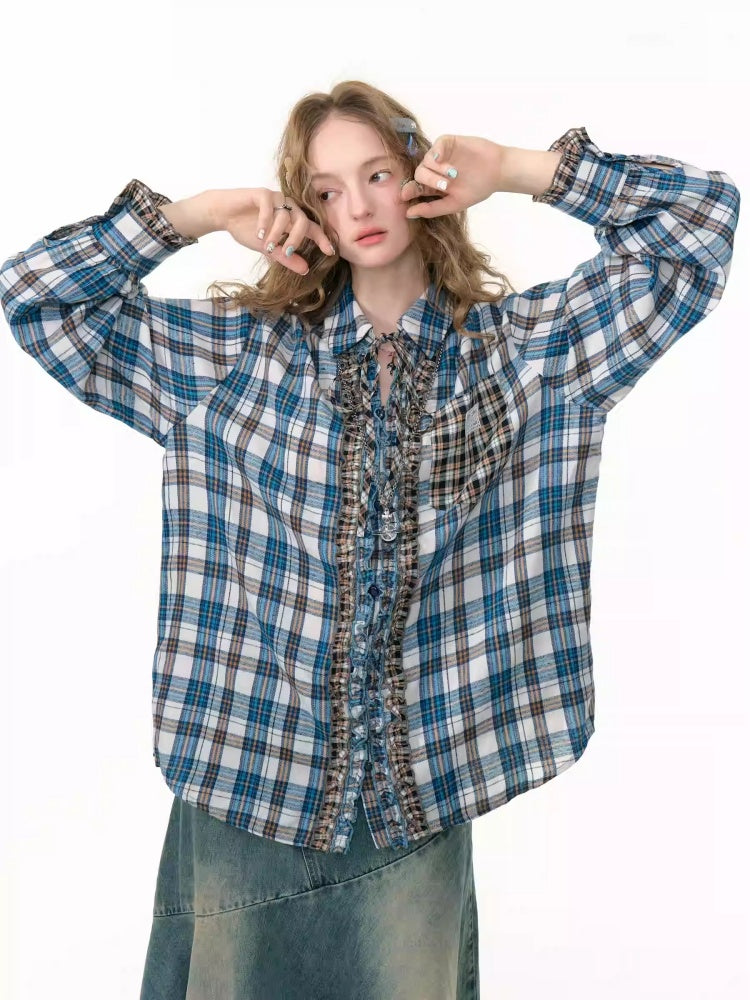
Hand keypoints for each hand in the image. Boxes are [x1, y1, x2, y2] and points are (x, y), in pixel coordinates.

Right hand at [209, 187, 335, 274]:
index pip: (312, 228)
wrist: (224, 215)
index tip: (330, 252)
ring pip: (285, 214)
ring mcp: (275, 198)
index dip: (322, 239)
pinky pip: (269, 205)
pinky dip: (265, 220)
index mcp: (291, 221)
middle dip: (296, 238)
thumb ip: (286, 258)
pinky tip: (259, 232)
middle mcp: (287, 208)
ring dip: (276, 233)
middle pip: (303, 220)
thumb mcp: (268, 248)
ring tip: (266, 245)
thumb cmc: (246, 229)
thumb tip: (305, 270)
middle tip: (286, 252)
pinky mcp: (261, 193)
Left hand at [399, 135, 503, 219]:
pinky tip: (441, 159)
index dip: (410, 190)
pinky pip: (435, 146)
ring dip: (437, 170)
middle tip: (445, 186)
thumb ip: (432, 209)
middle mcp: (434, 170)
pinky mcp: (447, 143)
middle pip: (419, 174)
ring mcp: (440, 156)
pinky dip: (436, 152)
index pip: (416, 188)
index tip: (406, 195)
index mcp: (433, 186)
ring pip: (426, 161)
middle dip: (429, 181)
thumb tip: (408, 214)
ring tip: (453, 175)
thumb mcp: (454, 204)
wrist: (498, 170)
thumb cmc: (477, 189)